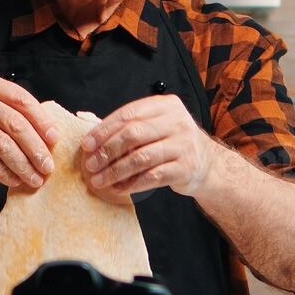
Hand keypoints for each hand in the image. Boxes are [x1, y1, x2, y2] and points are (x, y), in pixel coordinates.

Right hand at [0, 71, 57, 188]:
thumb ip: (7, 111)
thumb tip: (48, 135)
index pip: (21, 99)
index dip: (42, 120)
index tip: (55, 140)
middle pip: (15, 123)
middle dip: (36, 148)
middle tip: (49, 167)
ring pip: (2, 144)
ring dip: (23, 165)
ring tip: (35, 179)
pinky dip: (3, 172)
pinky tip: (13, 180)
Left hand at [80, 94, 219, 197]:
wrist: (207, 165)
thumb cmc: (172, 144)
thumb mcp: (155, 127)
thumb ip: (127, 126)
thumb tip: (87, 129)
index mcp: (165, 106)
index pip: (128, 114)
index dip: (104, 130)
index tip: (87, 144)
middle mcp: (177, 122)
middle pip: (134, 134)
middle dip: (107, 151)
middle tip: (91, 164)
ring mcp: (183, 145)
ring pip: (141, 157)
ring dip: (115, 170)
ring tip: (99, 180)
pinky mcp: (186, 168)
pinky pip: (153, 177)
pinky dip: (132, 184)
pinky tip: (119, 188)